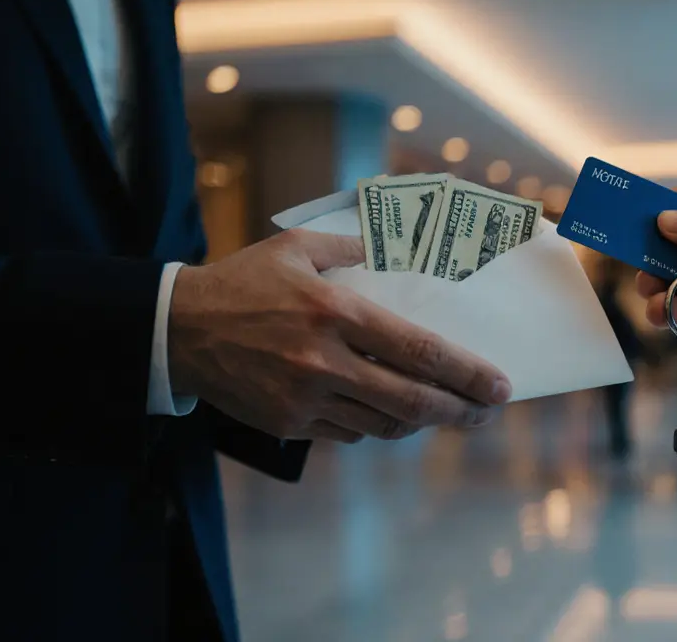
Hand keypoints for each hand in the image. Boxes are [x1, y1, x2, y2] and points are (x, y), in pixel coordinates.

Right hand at [168, 228, 511, 442]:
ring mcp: (305, 399)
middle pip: (412, 400)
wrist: (177, 329)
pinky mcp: (288, 424)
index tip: (499, 386)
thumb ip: (355, 243)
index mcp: (335, 312)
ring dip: (422, 421)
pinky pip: (350, 433)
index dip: (466, 373)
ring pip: (384, 424)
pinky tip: (391, 411)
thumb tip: (402, 245)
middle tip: (487, 412)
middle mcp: (324, 361)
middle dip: (460, 411)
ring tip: (448, 413)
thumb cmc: (244, 281)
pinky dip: (378, 424)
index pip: (418, 351)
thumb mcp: (299, 246)